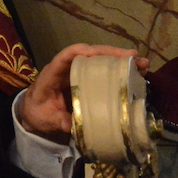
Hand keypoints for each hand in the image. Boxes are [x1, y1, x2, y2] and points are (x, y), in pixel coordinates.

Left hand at [18, 44, 147, 143]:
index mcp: (53, 73)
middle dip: (111, 53)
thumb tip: (74, 126)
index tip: (96, 53)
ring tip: (142, 64)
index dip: (80, 51)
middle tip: (133, 57)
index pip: (66, 56)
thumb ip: (58, 121)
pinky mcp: (88, 80)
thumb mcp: (45, 119)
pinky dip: (121, 72)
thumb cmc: (38, 111)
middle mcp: (68, 68)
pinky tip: (137, 75)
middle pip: (90, 53)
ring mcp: (80, 72)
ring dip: (122, 60)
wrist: (35, 113)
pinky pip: (105, 72)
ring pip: (101, 60)